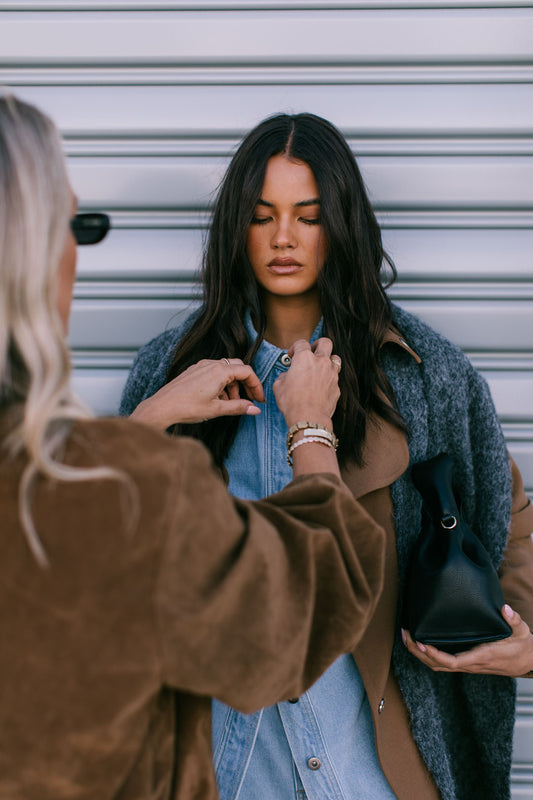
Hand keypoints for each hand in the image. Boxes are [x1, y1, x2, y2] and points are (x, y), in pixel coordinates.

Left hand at [130, 358, 264, 428]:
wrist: (162, 407)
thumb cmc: (187, 407)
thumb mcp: (217, 409)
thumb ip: (239, 407)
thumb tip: (255, 409)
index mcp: (219, 371)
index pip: (247, 371)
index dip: (256, 385)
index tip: (259, 399)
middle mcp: (211, 364)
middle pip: (237, 367)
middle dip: (245, 384)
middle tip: (248, 399)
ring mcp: (201, 366)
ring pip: (225, 370)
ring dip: (232, 385)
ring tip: (229, 403)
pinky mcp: (194, 371)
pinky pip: (213, 372)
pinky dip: (221, 383)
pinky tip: (217, 399)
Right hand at [273, 338, 340, 428]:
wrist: (308, 418)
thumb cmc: (292, 402)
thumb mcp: (279, 386)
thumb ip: (284, 376)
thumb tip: (287, 376)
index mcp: (304, 358)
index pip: (301, 343)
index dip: (295, 348)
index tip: (292, 355)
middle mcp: (320, 362)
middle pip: (325, 342)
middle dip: (318, 344)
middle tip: (312, 351)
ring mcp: (331, 374)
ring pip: (335, 358)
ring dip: (328, 360)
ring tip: (320, 368)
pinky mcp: (337, 386)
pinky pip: (335, 377)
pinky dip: (329, 378)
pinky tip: (321, 385)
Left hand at [402, 605, 532, 676]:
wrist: (526, 661)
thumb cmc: (521, 646)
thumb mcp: (520, 631)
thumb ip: (513, 620)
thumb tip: (505, 609)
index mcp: (480, 656)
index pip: (453, 661)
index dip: (434, 655)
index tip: (421, 643)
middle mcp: (470, 664)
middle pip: (438, 666)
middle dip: (418, 653)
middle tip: (405, 635)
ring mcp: (467, 665)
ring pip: (438, 666)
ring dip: (420, 655)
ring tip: (406, 638)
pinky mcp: (465, 662)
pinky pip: (443, 663)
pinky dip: (428, 655)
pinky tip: (420, 643)